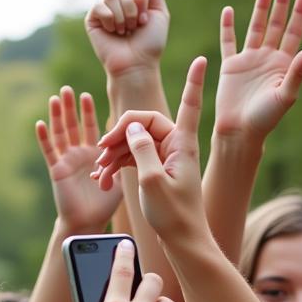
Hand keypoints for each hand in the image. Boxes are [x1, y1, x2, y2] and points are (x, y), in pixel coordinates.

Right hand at [36, 87, 120, 233]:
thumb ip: (126, 158)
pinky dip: (44, 138)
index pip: (96, 129)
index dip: (92, 115)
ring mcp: (69, 161)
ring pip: (62, 133)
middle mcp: (81, 154)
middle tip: (69, 88)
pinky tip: (40, 124)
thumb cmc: (106, 206)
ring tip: (56, 97)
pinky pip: (49, 152)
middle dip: (73, 107)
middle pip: (76, 125)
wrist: (88, 225)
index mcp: (97, 154)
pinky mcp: (58, 170)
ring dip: (59, 115)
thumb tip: (135, 137)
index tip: (93, 102)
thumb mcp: (120, 178)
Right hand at [85, 0, 168, 80]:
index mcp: (129, 3)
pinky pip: (100, 6)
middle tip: (136, 25)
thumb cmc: (150, 44)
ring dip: (123, 14)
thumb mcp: (160, 16)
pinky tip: (114, 31)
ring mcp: (102, 13)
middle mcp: (114, 6)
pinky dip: (111, 18)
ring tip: (125, 31)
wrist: (137, 63)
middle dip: (133, 6)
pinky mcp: (92, 20)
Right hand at [93, 57, 207, 239]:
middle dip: (118, 135)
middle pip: (143, 123)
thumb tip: (131, 125)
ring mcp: (166, 158)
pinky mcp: (157, 169)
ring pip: (134, 142)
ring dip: (113, 155)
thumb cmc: (173, 215)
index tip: (202, 59)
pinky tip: (103, 179)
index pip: (188, 105)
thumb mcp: (153, 181)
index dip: (193, 82)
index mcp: (182, 144)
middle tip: (100, 152)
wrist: (183, 242)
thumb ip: (141, 149)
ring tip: (99, 174)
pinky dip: (117, 166)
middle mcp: (176, 146)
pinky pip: (133, 157)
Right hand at [213, 0, 301, 140]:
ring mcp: (249, 61)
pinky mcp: (231, 66)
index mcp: (283, 65)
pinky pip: (229, 42)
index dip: (299, 14)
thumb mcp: (286, 95)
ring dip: (260, 10)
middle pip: (276, 26)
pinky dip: (227, 27)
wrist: (240, 132)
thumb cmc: (266, 119)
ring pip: (255, 29)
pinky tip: (228, 11)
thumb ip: (298, 71)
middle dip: (281, 5)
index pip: (294, 33)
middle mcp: (267, 59)